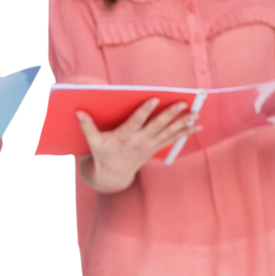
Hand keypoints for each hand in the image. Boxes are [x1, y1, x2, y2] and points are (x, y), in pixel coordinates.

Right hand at [77, 98, 200, 193]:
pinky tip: (196, 126)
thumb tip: (78, 111)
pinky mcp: (155, 148)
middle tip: (182, 104)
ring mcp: (149, 146)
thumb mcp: (93, 141)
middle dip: (170, 115)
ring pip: (168, 133)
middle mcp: (139, 141)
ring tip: (196, 115)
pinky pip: (172, 139)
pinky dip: (184, 133)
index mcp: (124, 136)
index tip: (154, 99)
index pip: (136, 121)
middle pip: (157, 126)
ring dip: (183, 124)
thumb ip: (87, 125)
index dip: (145, 110)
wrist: (113, 176)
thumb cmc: (103, 154)